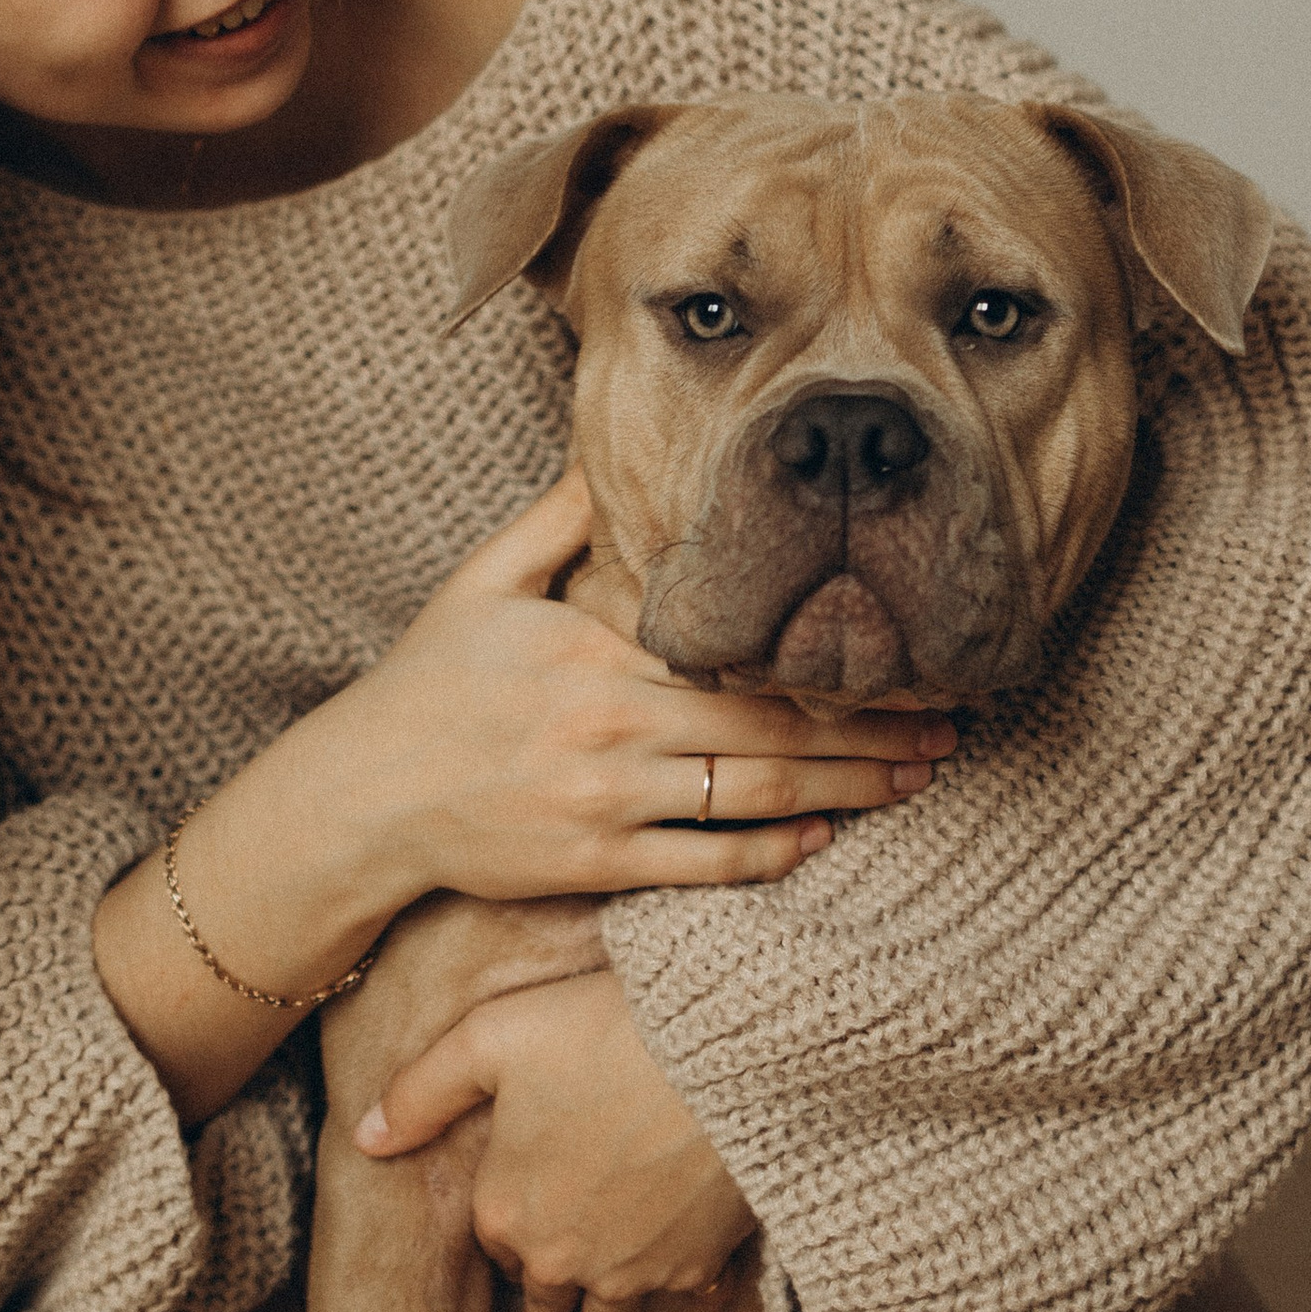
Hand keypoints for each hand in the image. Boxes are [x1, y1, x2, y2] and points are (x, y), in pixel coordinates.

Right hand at [295, 467, 952, 910]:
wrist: (360, 797)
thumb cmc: (427, 684)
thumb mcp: (484, 581)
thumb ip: (557, 518)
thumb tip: (607, 446)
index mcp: (597, 652)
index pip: (734, 655)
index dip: (823, 660)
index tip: (897, 652)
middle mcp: (611, 730)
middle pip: (769, 733)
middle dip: (869, 731)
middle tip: (949, 727)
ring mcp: (604, 804)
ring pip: (753, 801)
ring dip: (846, 792)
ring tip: (916, 779)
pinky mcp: (593, 865)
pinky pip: (702, 864)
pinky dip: (773, 854)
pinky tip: (826, 838)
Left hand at [354, 969, 751, 1311]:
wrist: (718, 1053)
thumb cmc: (599, 1033)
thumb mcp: (490, 1039)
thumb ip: (422, 1091)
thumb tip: (365, 1138)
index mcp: (505, 1211)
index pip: (494, 1246)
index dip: (508, 1234)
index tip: (522, 1230)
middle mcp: (560, 1259)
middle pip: (546, 1305)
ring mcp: (631, 1273)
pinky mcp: (695, 1267)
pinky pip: (680, 1300)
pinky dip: (681, 1292)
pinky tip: (688, 1283)